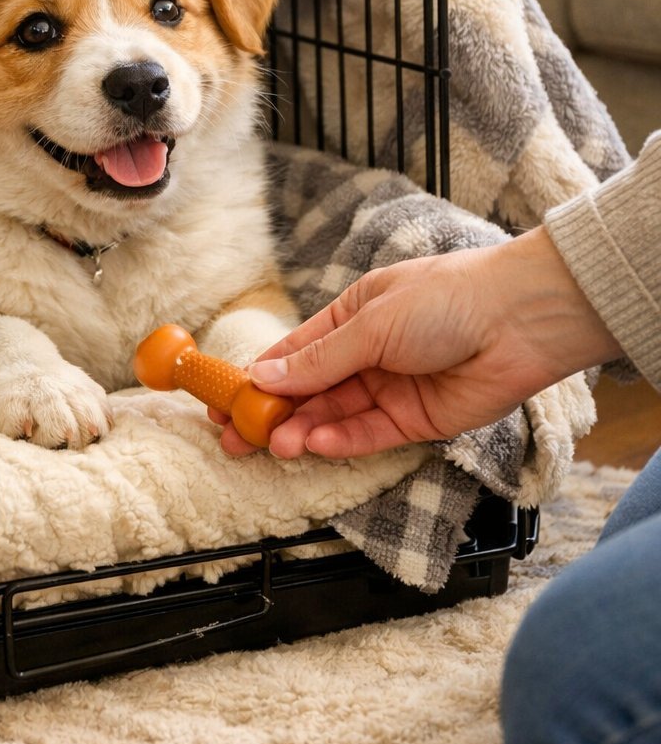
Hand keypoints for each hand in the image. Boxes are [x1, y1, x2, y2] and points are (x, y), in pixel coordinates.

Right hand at [209, 227, 619, 459]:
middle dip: (272, 414)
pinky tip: (314, 444)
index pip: (295, 352)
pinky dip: (340, 441)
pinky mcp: (418, 419)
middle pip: (309, 390)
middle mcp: (370, 352)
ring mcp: (392, 387)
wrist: (520, 320)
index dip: (258, 377)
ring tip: (276, 444)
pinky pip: (369, 435)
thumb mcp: (371, 323)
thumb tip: (263, 378)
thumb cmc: (446, 299)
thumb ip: (318, 359)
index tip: (224, 401)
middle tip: (235, 440)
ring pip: (335, 415)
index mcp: (354, 314)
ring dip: (303, 430)